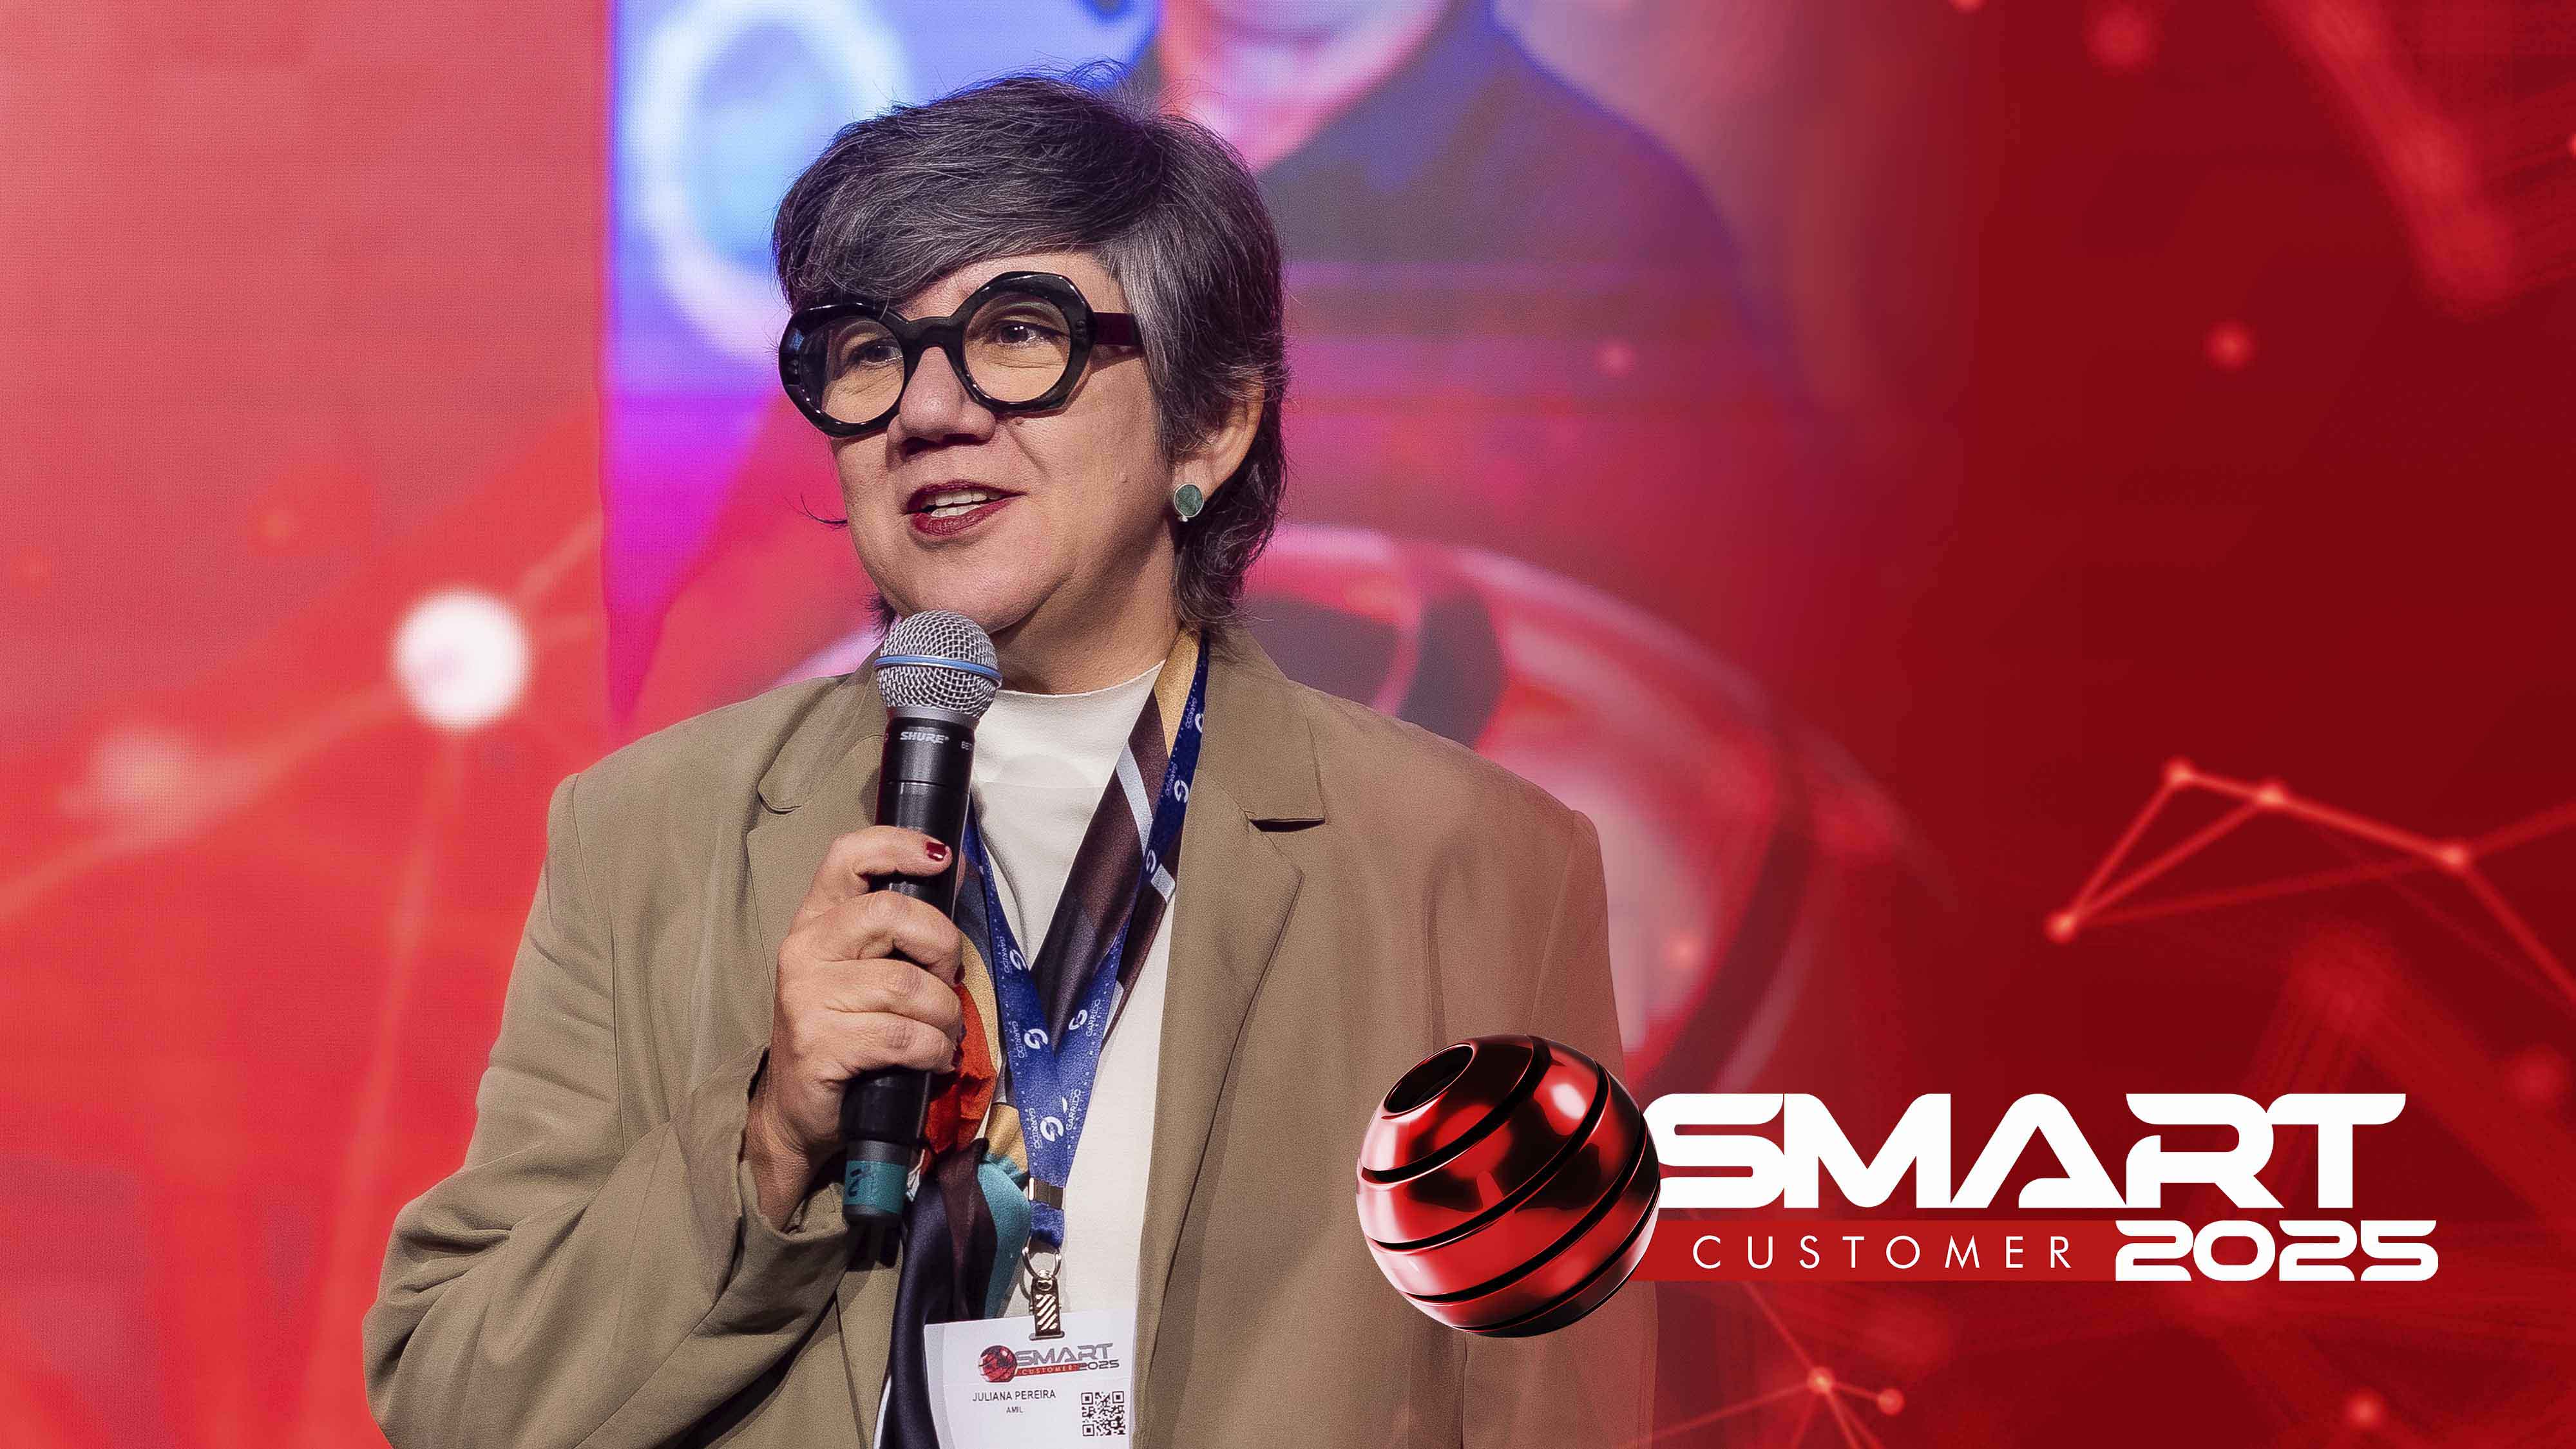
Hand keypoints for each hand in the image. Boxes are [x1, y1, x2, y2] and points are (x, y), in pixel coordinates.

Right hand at [744, 827, 965, 1226]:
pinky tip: (931, 1059)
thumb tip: (959, 868)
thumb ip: (901, 926)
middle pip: (893, 913)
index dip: (899, 845)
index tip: (942, 860)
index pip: (847, 855)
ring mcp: (808, 997)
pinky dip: (934, 1050)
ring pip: (909, 986)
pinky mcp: (820, 1044)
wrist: (799, 1110)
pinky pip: (904, 1036)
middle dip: (942, 947)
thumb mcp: (867, 968)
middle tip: (946, 980)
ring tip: (942, 1033)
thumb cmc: (846, 1030)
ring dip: (945, 1015)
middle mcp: (805, 949)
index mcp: (817, 920)